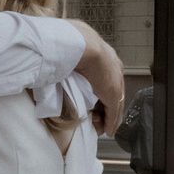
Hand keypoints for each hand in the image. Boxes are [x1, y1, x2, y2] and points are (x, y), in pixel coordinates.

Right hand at [72, 21, 123, 135]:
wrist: (80, 45)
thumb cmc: (70, 44)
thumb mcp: (72, 53)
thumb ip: (71, 61)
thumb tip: (58, 62)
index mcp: (104, 55)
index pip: (105, 78)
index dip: (100, 92)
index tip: (94, 102)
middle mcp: (113, 67)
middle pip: (112, 92)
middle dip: (105, 107)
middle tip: (96, 118)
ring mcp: (115, 81)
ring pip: (115, 104)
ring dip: (107, 117)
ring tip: (100, 126)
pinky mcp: (114, 93)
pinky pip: (114, 112)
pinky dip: (110, 122)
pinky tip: (108, 130)